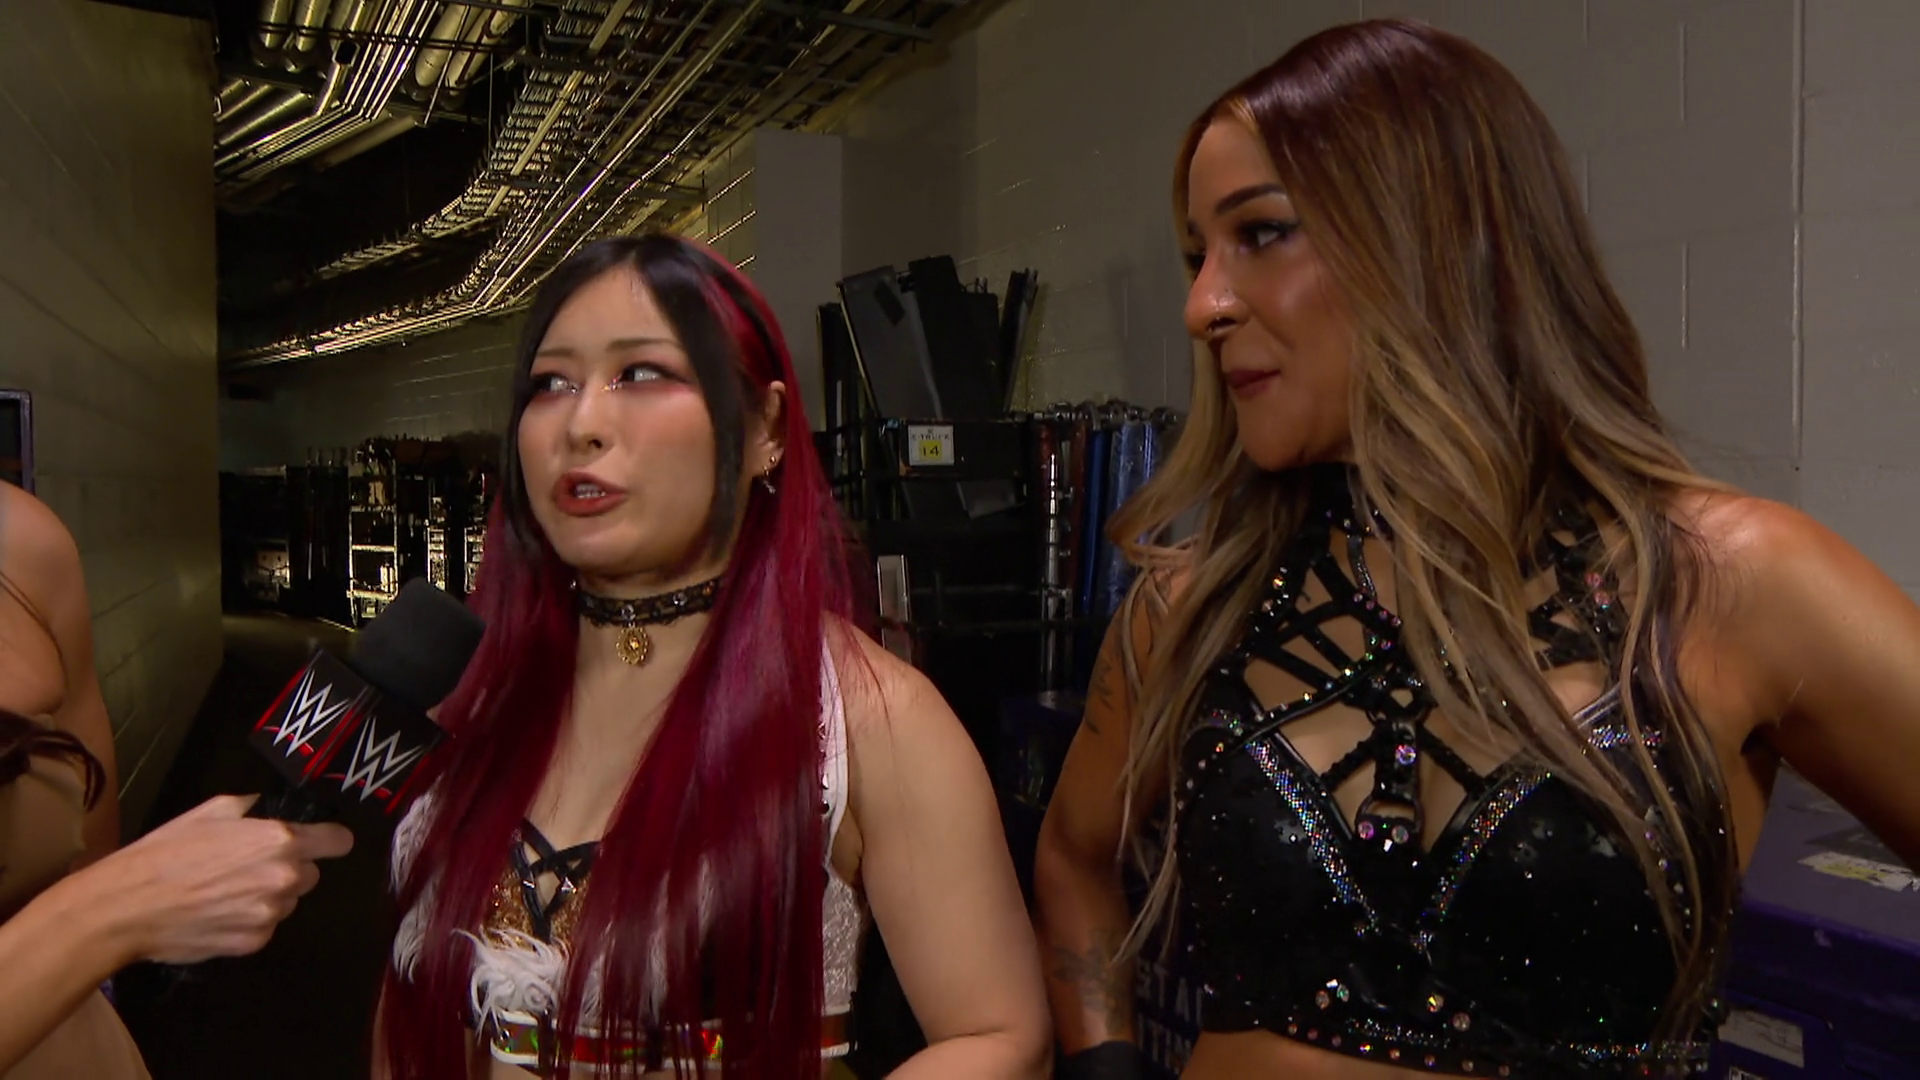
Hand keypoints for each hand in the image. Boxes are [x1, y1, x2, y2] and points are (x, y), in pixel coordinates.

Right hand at [83, 794, 353, 965]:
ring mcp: (270, 914)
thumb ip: (249, 809)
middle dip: (289, 869)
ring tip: (225, 892)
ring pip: (288, 902)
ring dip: (269, 896)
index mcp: (279, 840)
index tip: (324, 842)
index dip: (330, 841)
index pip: (337, 842)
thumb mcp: (208, 812)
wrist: (127, 907)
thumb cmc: (165, 852)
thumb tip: (264, 809)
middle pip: (310, 874)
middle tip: (249, 867)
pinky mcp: (254, 943)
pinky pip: (265, 927)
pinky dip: (249, 921)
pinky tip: (217, 914)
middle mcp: (284, 878)